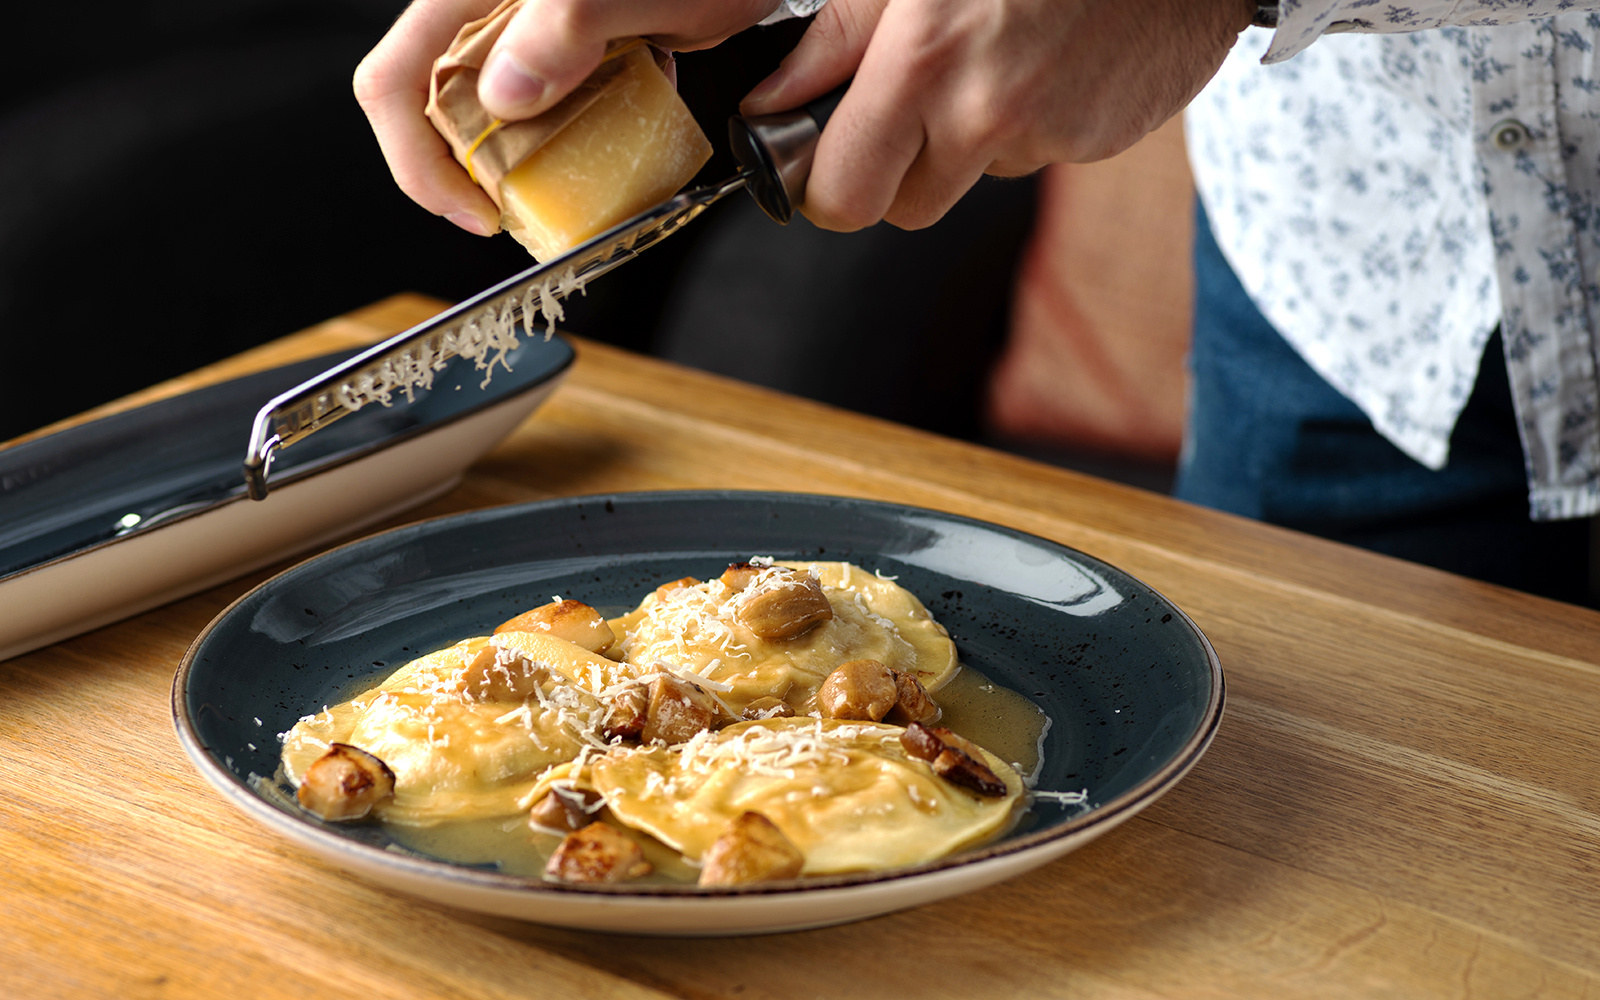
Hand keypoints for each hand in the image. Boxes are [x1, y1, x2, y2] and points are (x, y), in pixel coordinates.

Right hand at [353, 0, 780, 236]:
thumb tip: (504, 95)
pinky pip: (551, 96)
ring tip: (582, 170)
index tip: (477, 215)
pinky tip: (619, 119)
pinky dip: (575, 127)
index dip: (418, 162)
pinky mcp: (574, 37)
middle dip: (477, 167)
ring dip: (531, 154)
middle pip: (440, 105)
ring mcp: (532, 23)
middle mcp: (495, 6)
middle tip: (534, 208)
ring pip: (496, 110)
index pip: (394, 81)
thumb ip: (564, 28)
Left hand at [739, 0, 1253, 230]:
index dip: (824, 186)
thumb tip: (771, 104)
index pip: (843, 197)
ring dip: (962, 138)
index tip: (823, 156)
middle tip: (902, 102)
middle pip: (901, 210)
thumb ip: (835, 38)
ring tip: (991, 52)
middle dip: (889, 172)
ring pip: (967, 178)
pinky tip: (1042, 57)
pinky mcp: (1096, 141)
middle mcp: (985, 115)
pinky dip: (1025, 120)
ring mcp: (1047, 135)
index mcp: (924, 64)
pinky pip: (1031, 154)